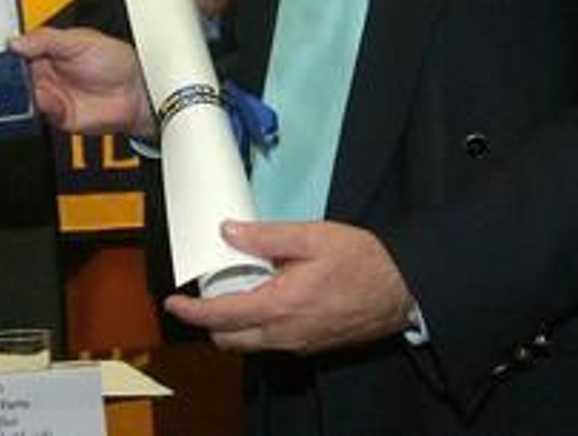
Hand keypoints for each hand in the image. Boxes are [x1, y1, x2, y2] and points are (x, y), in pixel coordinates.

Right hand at [8, 26, 153, 137]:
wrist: (136, 92)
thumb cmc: (116, 62)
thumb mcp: (80, 40)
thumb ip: (46, 39)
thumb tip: (16, 41)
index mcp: (47, 51)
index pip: (18, 52)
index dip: (7, 53)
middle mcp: (45, 74)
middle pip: (14, 76)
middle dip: (8, 76)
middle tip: (6, 73)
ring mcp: (50, 95)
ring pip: (21, 96)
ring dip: (20, 93)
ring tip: (26, 86)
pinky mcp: (56, 116)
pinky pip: (37, 114)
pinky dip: (36, 108)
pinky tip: (44, 100)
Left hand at [165, 220, 413, 354]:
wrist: (404, 289)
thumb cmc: (362, 261)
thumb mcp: (312, 236)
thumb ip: (266, 236)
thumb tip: (227, 231)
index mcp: (278, 306)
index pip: (220, 317)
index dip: (190, 312)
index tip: (172, 303)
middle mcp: (284, 334)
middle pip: (228, 340)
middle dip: (208, 323)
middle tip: (201, 297)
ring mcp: (299, 344)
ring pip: (249, 345)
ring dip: (232, 328)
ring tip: (231, 295)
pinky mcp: (312, 346)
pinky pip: (271, 344)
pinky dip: (255, 329)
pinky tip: (263, 301)